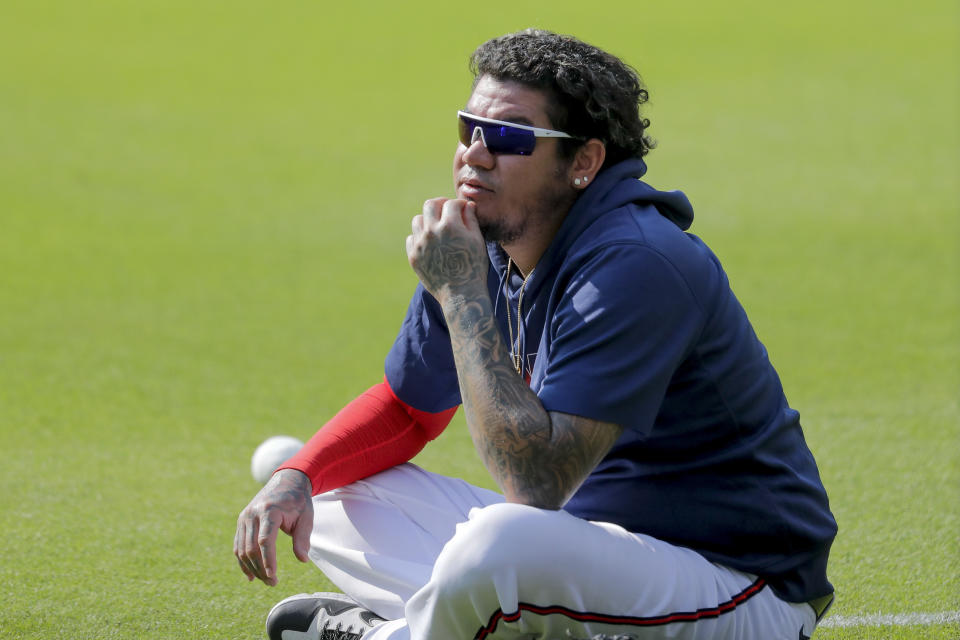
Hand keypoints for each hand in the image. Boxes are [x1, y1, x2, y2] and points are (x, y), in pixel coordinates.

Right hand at [234, 468, 312, 585]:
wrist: (286, 482)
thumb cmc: (298, 502)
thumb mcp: (306, 517)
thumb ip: (303, 538)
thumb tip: (303, 559)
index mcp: (269, 510)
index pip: (265, 540)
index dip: (268, 560)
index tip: (273, 575)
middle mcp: (252, 514)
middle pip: (252, 547)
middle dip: (261, 568)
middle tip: (272, 583)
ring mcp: (244, 518)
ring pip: (242, 549)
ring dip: (252, 568)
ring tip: (266, 581)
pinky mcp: (241, 522)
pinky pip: (238, 545)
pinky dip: (243, 561)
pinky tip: (251, 575)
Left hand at [406, 198, 487, 302]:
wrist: (461, 295)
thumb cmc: (473, 267)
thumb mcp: (478, 241)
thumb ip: (471, 219)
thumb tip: (467, 205)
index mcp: (450, 226)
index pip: (451, 204)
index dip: (460, 205)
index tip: (464, 210)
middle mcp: (431, 232)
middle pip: (430, 205)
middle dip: (440, 205)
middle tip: (447, 211)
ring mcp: (419, 244)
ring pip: (418, 220)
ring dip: (428, 220)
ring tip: (438, 228)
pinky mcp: (413, 256)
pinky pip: (412, 238)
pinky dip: (420, 237)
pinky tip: (431, 243)